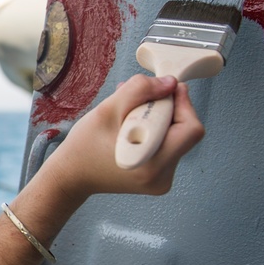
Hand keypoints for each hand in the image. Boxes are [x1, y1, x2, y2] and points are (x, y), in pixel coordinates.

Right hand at [40, 74, 203, 203]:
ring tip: (132, 114)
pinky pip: (169, 147)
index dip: (183, 104)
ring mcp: (161, 180)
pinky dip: (155, 132)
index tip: (166, 91)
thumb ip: (140, 90)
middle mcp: (162, 177)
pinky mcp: (158, 179)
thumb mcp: (107, 109)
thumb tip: (170, 83)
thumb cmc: (85, 146)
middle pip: (185, 132)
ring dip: (159, 119)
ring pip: (177, 138)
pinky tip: (134, 127)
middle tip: (141, 102)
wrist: (72, 175)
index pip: (191, 129)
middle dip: (167, 110)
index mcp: (151, 163)